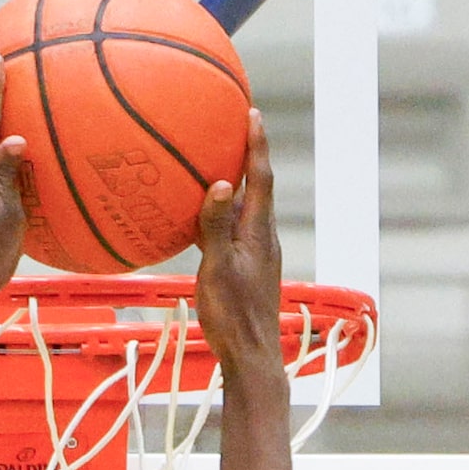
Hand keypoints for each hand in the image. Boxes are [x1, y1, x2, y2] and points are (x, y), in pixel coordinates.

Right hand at [195, 110, 282, 383]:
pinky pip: (236, 229)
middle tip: (237, 126)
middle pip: (258, 187)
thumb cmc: (234, 316)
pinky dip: (225, 213)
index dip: (257, 144)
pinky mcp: (249, 270)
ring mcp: (257, 255)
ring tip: (220, 163)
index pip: (261, 178)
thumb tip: (222, 183)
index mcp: (258, 232)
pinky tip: (205, 218)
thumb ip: (217, 227)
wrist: (251, 356)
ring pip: (248, 209)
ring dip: (238, 183)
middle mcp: (262, 238)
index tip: (252, 113)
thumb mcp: (218, 269)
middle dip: (249, 155)